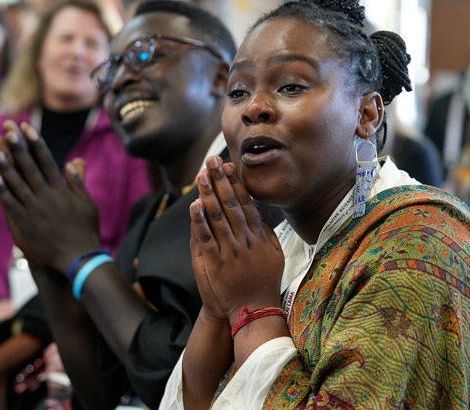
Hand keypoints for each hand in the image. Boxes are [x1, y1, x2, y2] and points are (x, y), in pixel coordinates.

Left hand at [0, 121, 100, 275]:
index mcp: (63, 190)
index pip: (47, 161)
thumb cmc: (86, 231)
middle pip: (30, 168)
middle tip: (8, 131)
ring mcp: (36, 210)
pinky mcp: (26, 224)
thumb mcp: (88, 204)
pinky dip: (3, 191)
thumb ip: (78, 183)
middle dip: (19, 148)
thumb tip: (72, 163)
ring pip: (18, 184)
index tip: (27, 128)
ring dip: (7, 167)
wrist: (79, 258)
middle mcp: (48, 197)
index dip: (36, 143)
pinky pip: (12, 205)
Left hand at [189, 156, 283, 323]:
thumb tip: (259, 211)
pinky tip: (194, 205)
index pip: (246, 203)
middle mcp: (246, 240)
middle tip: (212, 161)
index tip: (229, 166)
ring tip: (201, 176)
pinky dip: (200, 221)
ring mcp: (231, 251)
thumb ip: (266, 232)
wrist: (255, 309)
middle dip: (221, 181)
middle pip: (231, 204)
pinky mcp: (217, 263)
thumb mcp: (275, 254)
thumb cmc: (264, 282)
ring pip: (218, 217)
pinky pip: (207, 238)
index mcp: (259, 236)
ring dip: (208, 194)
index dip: (236, 183)